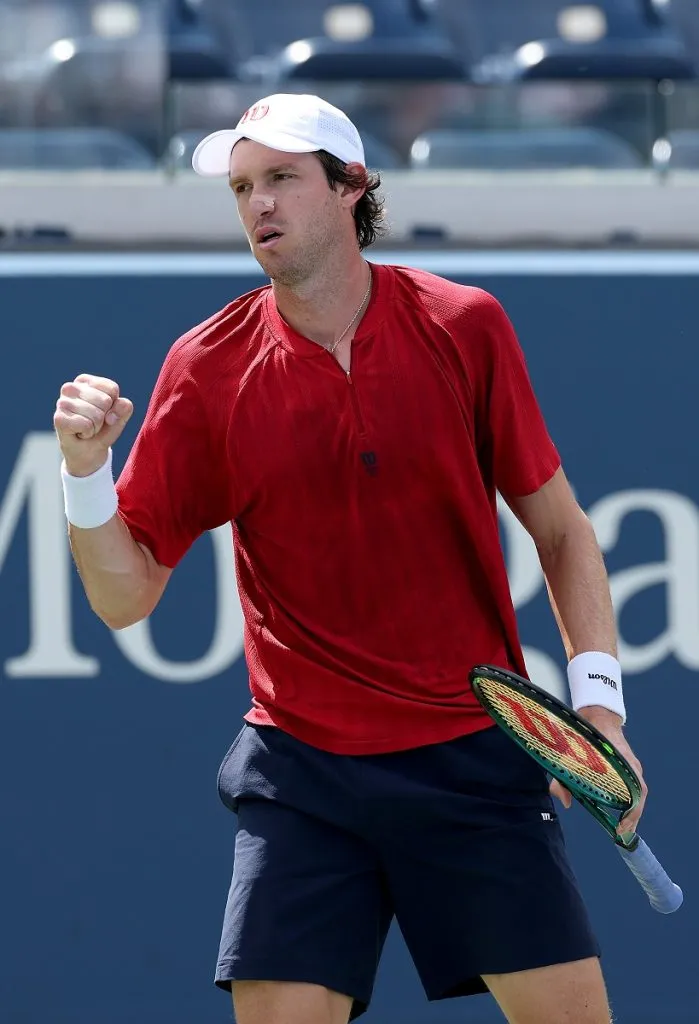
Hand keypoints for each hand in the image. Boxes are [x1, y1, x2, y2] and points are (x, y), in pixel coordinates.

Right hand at [54, 373, 132, 475]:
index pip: (112, 389)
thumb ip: (124, 408)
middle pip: (105, 401)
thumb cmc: (103, 430)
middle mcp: (71, 388)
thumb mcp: (119, 417)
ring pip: (96, 415)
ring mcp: (62, 403)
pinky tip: (79, 433)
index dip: (113, 406)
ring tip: (86, 429)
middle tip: (94, 423)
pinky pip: (86, 425)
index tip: (104, 413)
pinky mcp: (58, 418)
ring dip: (96, 427)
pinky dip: (88, 433)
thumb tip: (115, 410)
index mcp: (85, 381)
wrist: (88, 452)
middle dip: (104, 418)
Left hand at [548, 708, 647, 835]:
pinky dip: (628, 800)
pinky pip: (633, 785)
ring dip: (631, 810)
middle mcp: (631, 766)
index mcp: (620, 763)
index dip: (632, 813)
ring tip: (621, 826)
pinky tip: (619, 810)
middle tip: (621, 833)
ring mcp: (632, 765)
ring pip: (637, 792)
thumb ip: (562, 779)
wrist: (597, 715)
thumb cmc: (583, 736)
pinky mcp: (629, 764)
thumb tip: (566, 803)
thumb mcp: (567, 756)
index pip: (637, 792)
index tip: (621, 828)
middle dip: (632, 817)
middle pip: (639, 796)